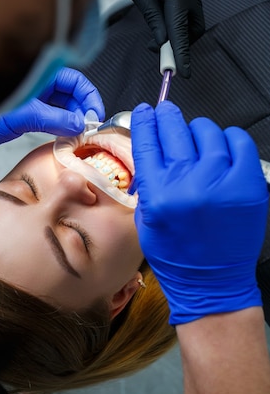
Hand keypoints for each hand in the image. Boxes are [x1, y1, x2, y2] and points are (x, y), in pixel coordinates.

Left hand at [0, 67, 104, 179]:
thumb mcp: (14, 116)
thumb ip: (48, 117)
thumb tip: (77, 122)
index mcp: (29, 71)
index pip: (72, 77)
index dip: (87, 96)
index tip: (93, 117)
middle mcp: (30, 81)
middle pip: (69, 89)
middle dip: (82, 107)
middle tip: (86, 128)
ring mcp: (27, 96)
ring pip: (60, 102)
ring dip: (72, 116)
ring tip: (76, 133)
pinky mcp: (22, 112)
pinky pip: (49, 113)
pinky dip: (59, 122)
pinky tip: (62, 133)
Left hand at [112, 0, 204, 77]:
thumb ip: (151, 15)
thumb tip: (161, 42)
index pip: (180, 26)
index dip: (181, 52)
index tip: (182, 73)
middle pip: (194, 27)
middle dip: (180, 45)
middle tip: (157, 54)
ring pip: (193, 22)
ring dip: (178, 36)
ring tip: (155, 41)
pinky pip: (188, 13)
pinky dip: (178, 25)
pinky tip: (161, 26)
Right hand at [131, 101, 267, 324]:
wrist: (212, 281)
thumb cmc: (177, 255)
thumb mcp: (146, 219)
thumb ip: (150, 181)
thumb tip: (154, 147)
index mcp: (159, 195)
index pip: (147, 143)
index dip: (144, 122)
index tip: (145, 112)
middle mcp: (189, 185)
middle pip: (174, 131)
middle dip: (167, 117)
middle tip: (166, 112)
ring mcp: (222, 183)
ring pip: (207, 132)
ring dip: (198, 131)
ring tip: (197, 140)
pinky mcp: (249, 185)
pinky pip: (239, 142)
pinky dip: (229, 139)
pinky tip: (222, 147)